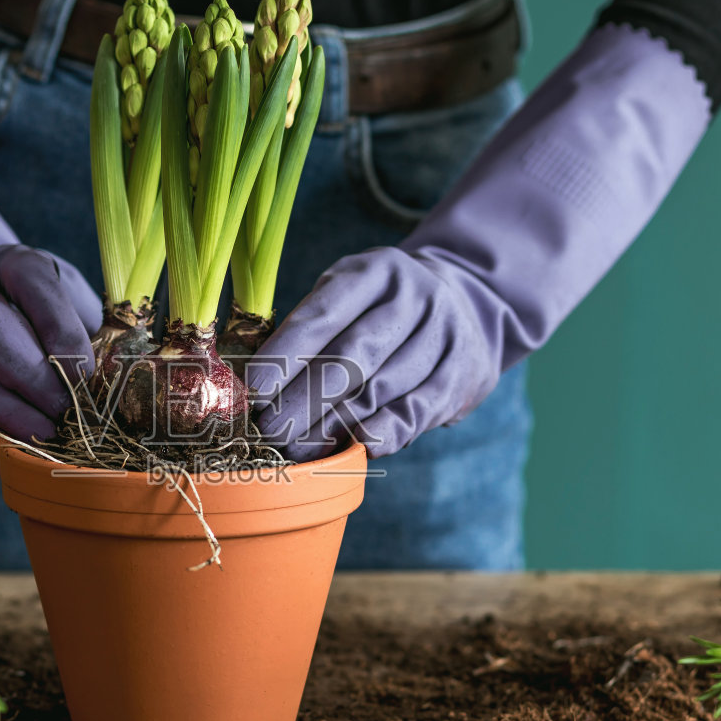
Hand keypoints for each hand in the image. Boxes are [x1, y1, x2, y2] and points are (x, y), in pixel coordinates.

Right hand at [0, 245, 101, 451]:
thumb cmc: (34, 312)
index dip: (64, 340)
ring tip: (43, 436)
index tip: (86, 380)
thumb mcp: (66, 302)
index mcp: (13, 263)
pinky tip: (4, 442)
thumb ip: (87, 332)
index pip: (37, 294)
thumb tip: (113, 382)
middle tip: (64, 414)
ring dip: (8, 414)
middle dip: (34, 381)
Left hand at [252, 246, 494, 461]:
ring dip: (336, 425)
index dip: (285, 356)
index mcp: (372, 272)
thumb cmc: (381, 307)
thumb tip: (261, 385)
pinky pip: (419, 408)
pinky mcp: (465, 368)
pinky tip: (358, 446)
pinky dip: (387, 432)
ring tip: (299, 448)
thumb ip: (312, 329)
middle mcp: (412, 295)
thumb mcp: (348, 295)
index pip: (322, 316)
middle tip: (270, 432)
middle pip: (352, 356)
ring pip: (382, 388)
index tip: (254, 391)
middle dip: (304, 399)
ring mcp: (444, 331)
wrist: (466, 299)